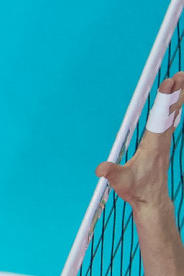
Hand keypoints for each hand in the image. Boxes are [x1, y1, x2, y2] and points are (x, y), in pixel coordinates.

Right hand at [98, 75, 180, 212]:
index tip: (170, 83)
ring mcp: (165, 142)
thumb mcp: (120, 182)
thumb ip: (111, 173)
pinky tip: (176, 103)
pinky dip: (174, 109)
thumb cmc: (137, 190)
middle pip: (172, 111)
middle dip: (177, 92)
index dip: (165, 99)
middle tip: (181, 74)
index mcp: (154, 145)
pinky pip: (171, 121)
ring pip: (174, 115)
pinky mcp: (163, 144)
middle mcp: (163, 140)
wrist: (153, 201)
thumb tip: (100, 168)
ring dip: (178, 98)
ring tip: (182, 81)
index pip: (160, 117)